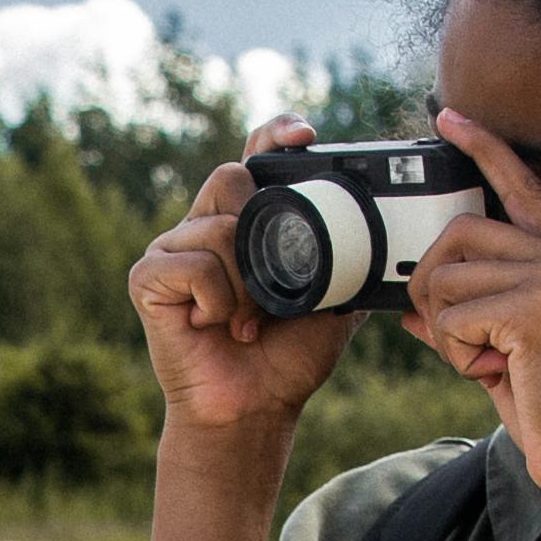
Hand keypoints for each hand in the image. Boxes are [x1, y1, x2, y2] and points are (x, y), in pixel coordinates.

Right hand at [128, 118, 348, 450]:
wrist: (256, 407)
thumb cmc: (289, 356)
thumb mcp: (337, 299)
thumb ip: (352, 259)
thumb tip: (393, 235)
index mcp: (247, 221)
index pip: (254, 154)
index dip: (274, 134)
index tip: (304, 134)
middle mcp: (206, 225)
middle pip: (231, 177)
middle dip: (262, 230)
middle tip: (273, 286)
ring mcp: (173, 250)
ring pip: (217, 227)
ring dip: (245, 282)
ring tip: (246, 319)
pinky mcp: (147, 278)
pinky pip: (191, 264)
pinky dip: (216, 299)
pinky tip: (214, 324)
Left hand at [401, 110, 540, 509]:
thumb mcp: (512, 359)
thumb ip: (470, 322)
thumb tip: (410, 309)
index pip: (524, 187)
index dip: (484, 149)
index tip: (449, 117)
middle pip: (460, 233)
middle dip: (434, 287)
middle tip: (450, 337)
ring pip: (448, 276)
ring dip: (447, 330)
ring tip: (485, 363)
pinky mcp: (536, 309)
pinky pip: (454, 314)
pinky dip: (458, 353)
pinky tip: (495, 375)